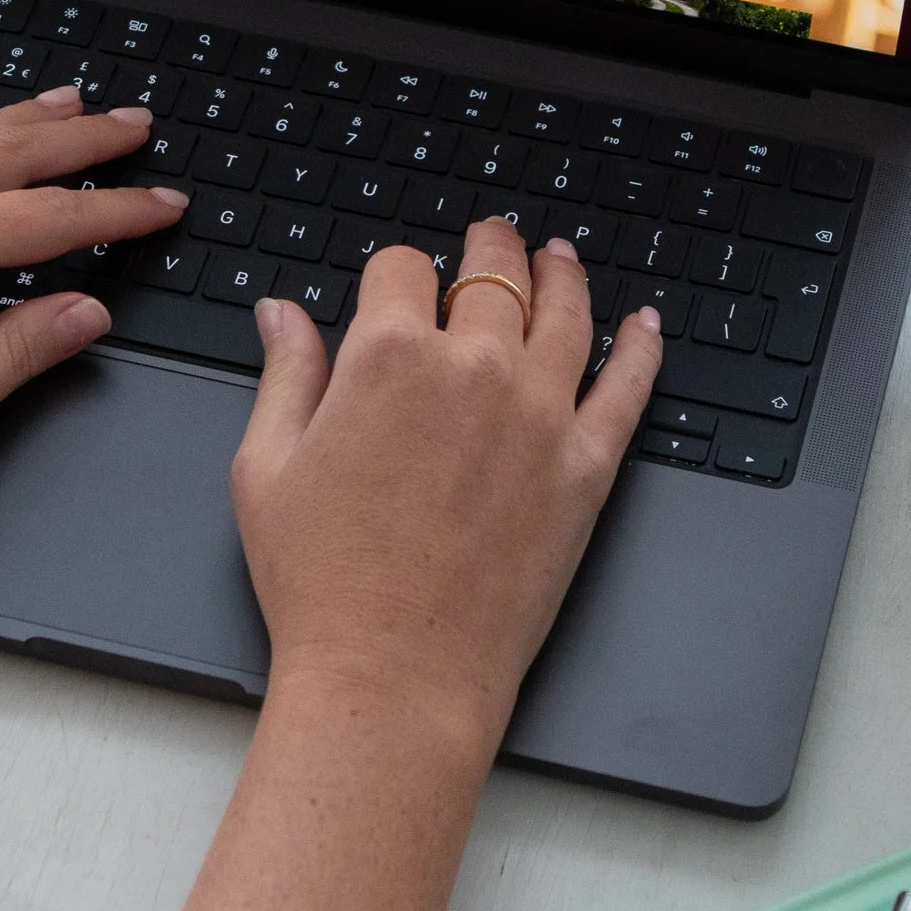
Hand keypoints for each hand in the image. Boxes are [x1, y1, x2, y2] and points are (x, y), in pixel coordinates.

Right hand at [230, 221, 661, 768]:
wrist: (395, 672)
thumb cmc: (321, 583)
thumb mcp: (267, 466)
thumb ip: (286, 374)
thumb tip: (283, 314)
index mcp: (389, 355)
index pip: (401, 269)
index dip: (394, 272)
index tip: (395, 285)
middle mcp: (475, 368)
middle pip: (492, 274)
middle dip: (488, 248)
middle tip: (491, 238)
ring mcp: (541, 414)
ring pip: (565, 312)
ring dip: (561, 274)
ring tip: (558, 257)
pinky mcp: (587, 466)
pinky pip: (628, 385)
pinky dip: (640, 346)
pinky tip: (643, 324)